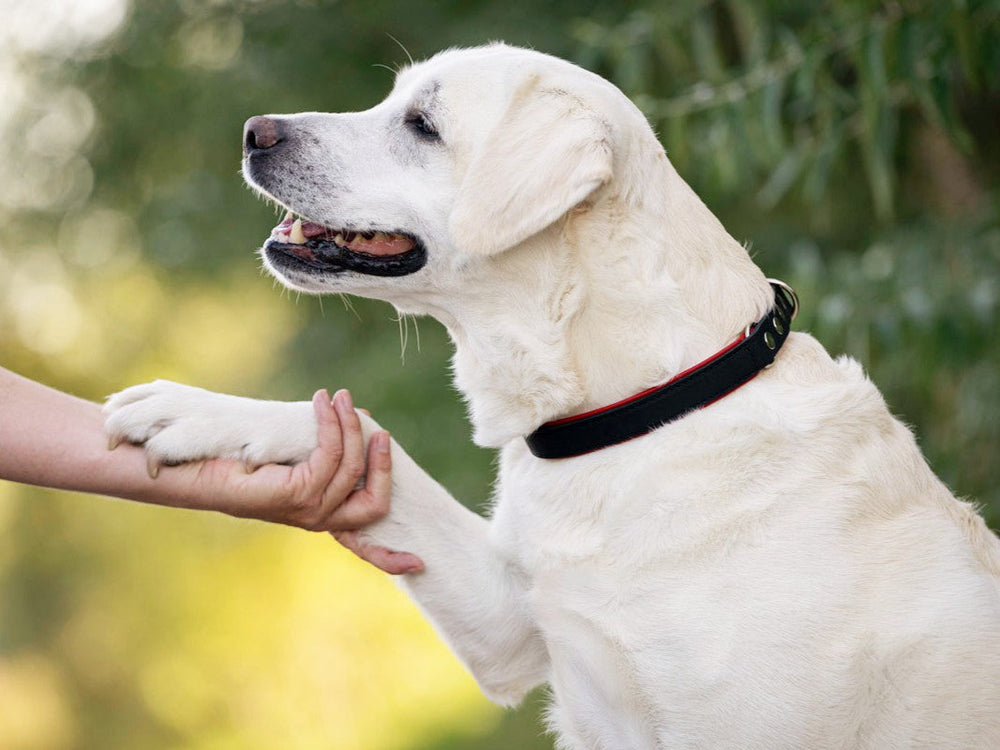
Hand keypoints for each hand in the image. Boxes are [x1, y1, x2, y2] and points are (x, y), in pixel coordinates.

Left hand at [150, 389, 423, 574]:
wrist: (186, 466)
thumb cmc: (232, 457)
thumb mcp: (286, 454)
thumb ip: (320, 447)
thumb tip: (353, 416)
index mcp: (316, 515)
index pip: (363, 549)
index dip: (392, 560)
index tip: (420, 564)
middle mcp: (314, 520)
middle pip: (374, 505)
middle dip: (383, 465)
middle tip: (377, 425)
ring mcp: (304, 512)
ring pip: (352, 471)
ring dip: (350, 426)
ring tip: (339, 397)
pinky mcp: (292, 495)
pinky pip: (330, 459)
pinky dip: (333, 426)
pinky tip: (322, 403)